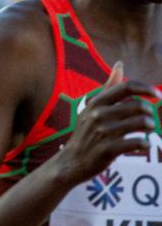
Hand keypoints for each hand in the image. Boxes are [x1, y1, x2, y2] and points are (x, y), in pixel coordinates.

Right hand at [57, 62, 159, 183]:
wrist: (71, 161)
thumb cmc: (86, 133)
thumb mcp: (93, 108)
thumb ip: (109, 87)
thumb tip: (119, 64)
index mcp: (97, 102)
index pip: (127, 87)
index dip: (147, 89)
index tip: (157, 95)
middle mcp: (99, 114)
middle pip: (140, 106)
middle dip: (150, 113)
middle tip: (148, 121)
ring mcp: (103, 132)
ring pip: (142, 123)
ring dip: (150, 127)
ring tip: (146, 131)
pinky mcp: (108, 149)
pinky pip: (139, 142)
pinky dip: (145, 143)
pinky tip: (142, 144)